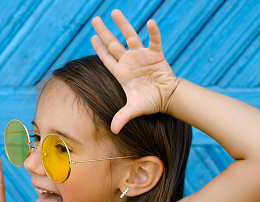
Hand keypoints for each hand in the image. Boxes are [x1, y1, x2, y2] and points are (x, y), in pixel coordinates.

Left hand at [91, 9, 180, 132]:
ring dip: (123, 25)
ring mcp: (142, 56)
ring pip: (130, 37)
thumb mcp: (133, 110)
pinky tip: (150, 22)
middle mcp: (129, 61)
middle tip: (95, 19)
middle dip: (104, 32)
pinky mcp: (156, 55)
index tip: (92, 37)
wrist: (167, 98)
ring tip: (115, 12)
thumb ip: (122, 117)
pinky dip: (153, 32)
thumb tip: (113, 131)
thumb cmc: (149, 102)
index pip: (107, 58)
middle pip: (114, 44)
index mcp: (121, 73)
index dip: (99, 48)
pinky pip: (154, 41)